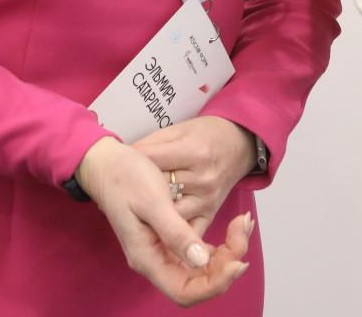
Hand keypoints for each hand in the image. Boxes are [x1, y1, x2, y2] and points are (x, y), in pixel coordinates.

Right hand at [75, 136, 252, 305]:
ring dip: (227, 252)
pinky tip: (232, 226)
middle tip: (243, 227)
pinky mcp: (169, 238)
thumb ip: (175, 233)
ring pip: (202, 268)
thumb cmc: (125, 179)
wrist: (107, 163)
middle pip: (198, 281)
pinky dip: (220, 244)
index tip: (238, 261)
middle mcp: (155, 260)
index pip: (184, 292)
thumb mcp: (153, 202)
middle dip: (227, 262)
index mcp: (147, 258)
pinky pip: (198, 252)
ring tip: (243, 223)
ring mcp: (162, 250)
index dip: (214, 284)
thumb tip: (201, 260)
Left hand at [133, 116, 258, 234]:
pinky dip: (169, 231)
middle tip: (124, 185)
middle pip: (157, 189)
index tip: (121, 162)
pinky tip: (155, 227)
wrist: (240, 145)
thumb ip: (152, 145)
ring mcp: (207, 199)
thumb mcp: (180, 130)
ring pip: (167, 213)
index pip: (151, 162)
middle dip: (139, 186)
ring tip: (137, 205)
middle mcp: (204, 179)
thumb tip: (123, 158)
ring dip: (150, 210)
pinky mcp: (210, 214)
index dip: (133, 161)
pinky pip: (185, 231)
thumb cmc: (208, 135)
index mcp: (195, 152)